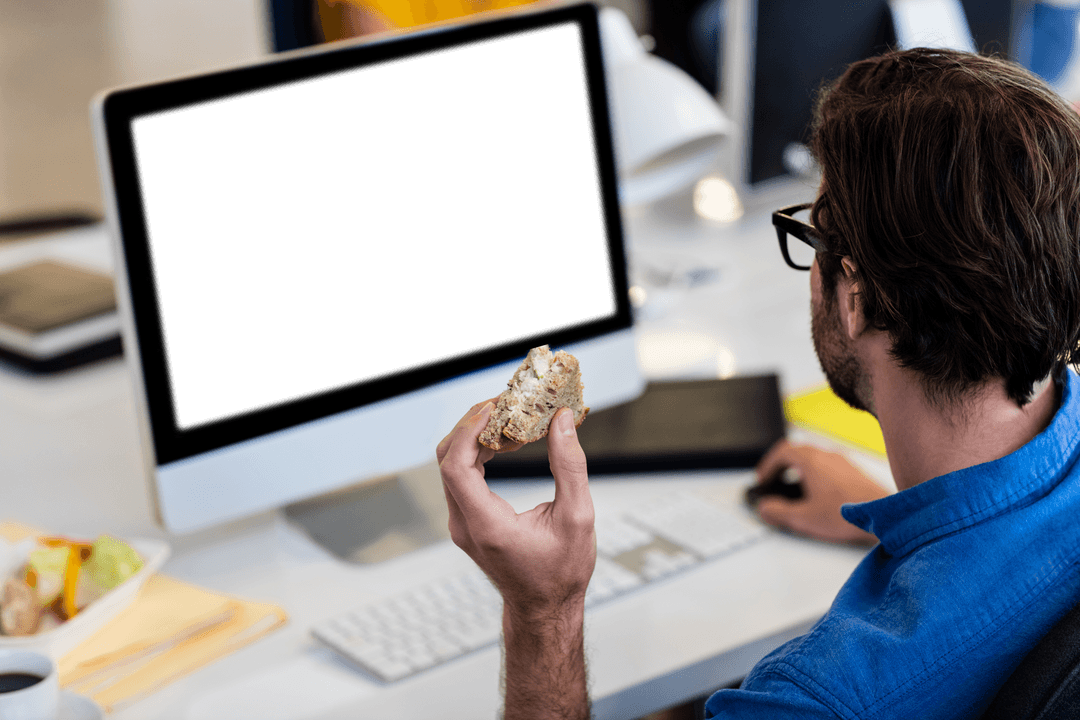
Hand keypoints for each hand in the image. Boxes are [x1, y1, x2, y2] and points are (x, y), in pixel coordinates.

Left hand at [436, 401, 595, 612]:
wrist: (544, 610)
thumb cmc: (561, 573)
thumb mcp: (577, 517)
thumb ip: (570, 465)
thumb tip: (562, 421)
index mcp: (487, 526)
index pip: (456, 467)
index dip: (469, 431)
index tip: (494, 407)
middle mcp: (465, 525)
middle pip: (447, 459)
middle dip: (472, 425)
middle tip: (505, 404)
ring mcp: (462, 525)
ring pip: (451, 466)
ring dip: (475, 437)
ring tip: (509, 419)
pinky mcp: (467, 522)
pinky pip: (460, 477)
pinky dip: (478, 453)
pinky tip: (506, 443)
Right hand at [751, 440, 889, 544]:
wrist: (883, 514)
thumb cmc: (847, 513)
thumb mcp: (803, 517)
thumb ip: (778, 512)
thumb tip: (765, 508)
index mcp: (810, 460)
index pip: (781, 452)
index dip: (767, 466)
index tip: (762, 479)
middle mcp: (826, 455)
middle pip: (796, 452)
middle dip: (781, 467)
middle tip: (774, 482)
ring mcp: (841, 461)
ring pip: (813, 458)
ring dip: (799, 471)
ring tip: (795, 491)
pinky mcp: (853, 471)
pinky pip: (827, 466)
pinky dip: (815, 476)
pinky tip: (818, 496)